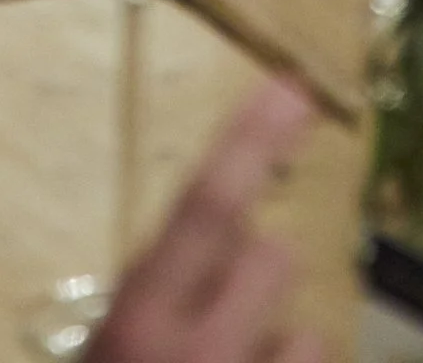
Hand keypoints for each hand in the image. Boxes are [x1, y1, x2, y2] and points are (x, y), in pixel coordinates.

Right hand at [87, 77, 322, 362]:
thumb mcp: (110, 334)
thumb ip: (152, 285)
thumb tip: (212, 228)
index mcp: (140, 315)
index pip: (205, 206)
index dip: (251, 142)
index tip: (292, 88)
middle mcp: (202, 351)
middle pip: (272, 259)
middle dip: (262, 262)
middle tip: (230, 292)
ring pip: (304, 329)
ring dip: (276, 331)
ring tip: (238, 352)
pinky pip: (312, 359)